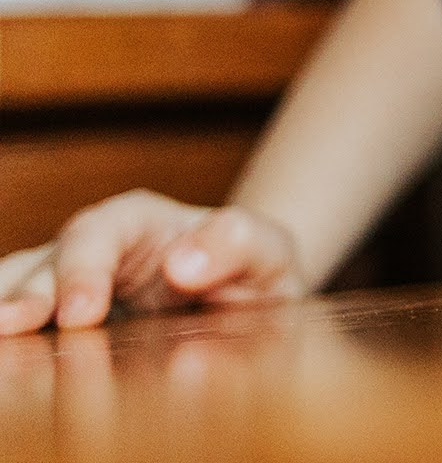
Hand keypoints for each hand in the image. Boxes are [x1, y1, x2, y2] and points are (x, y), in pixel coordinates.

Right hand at [0, 192, 301, 333]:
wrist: (246, 296)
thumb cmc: (251, 268)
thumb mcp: (267, 249)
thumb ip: (236, 244)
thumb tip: (183, 265)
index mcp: (137, 221)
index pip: (97, 235)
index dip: (83, 271)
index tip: (81, 313)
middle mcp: (91, 249)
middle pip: (43, 266)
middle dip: (26, 297)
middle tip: (12, 328)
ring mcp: (67, 288)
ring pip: (19, 291)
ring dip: (8, 314)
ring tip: (0, 348)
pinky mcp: (61, 327)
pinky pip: (27, 332)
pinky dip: (17, 346)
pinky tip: (13, 367)